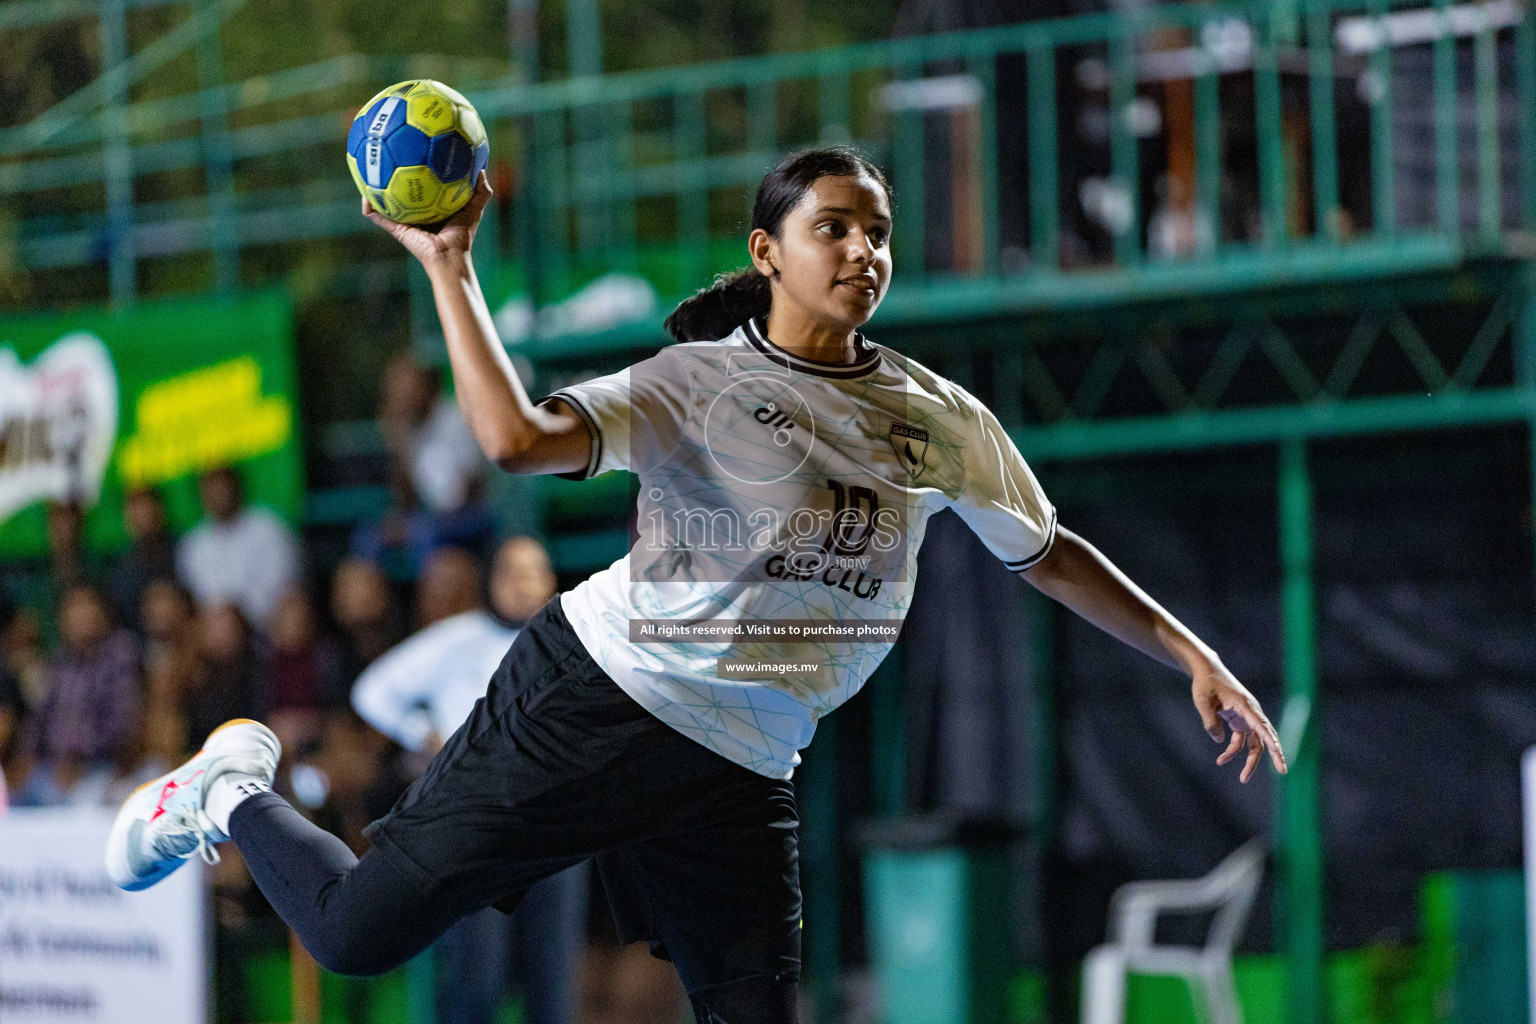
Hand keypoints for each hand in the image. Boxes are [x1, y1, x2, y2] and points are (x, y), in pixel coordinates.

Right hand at [362, 170, 492, 266]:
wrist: (449, 257)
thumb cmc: (462, 235)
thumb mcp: (475, 209)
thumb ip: (482, 191)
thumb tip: (481, 170)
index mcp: (429, 206)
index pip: (420, 186)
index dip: (414, 172)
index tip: (410, 155)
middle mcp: (414, 212)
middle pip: (399, 192)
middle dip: (389, 176)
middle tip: (383, 157)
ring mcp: (402, 220)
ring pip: (383, 202)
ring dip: (372, 189)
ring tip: (365, 172)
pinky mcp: (395, 228)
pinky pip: (377, 216)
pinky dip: (369, 206)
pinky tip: (364, 194)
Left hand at [1191, 661, 1286, 782]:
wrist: (1207, 670)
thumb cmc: (1205, 683)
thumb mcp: (1202, 701)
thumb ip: (1209, 721)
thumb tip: (1218, 741)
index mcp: (1245, 705)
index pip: (1261, 725)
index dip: (1271, 740)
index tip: (1279, 752)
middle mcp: (1251, 712)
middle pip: (1265, 738)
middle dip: (1273, 756)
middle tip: (1282, 772)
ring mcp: (1247, 717)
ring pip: (1255, 743)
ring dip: (1249, 760)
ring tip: (1243, 779)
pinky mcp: (1240, 721)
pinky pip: (1242, 740)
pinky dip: (1233, 750)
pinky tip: (1222, 760)